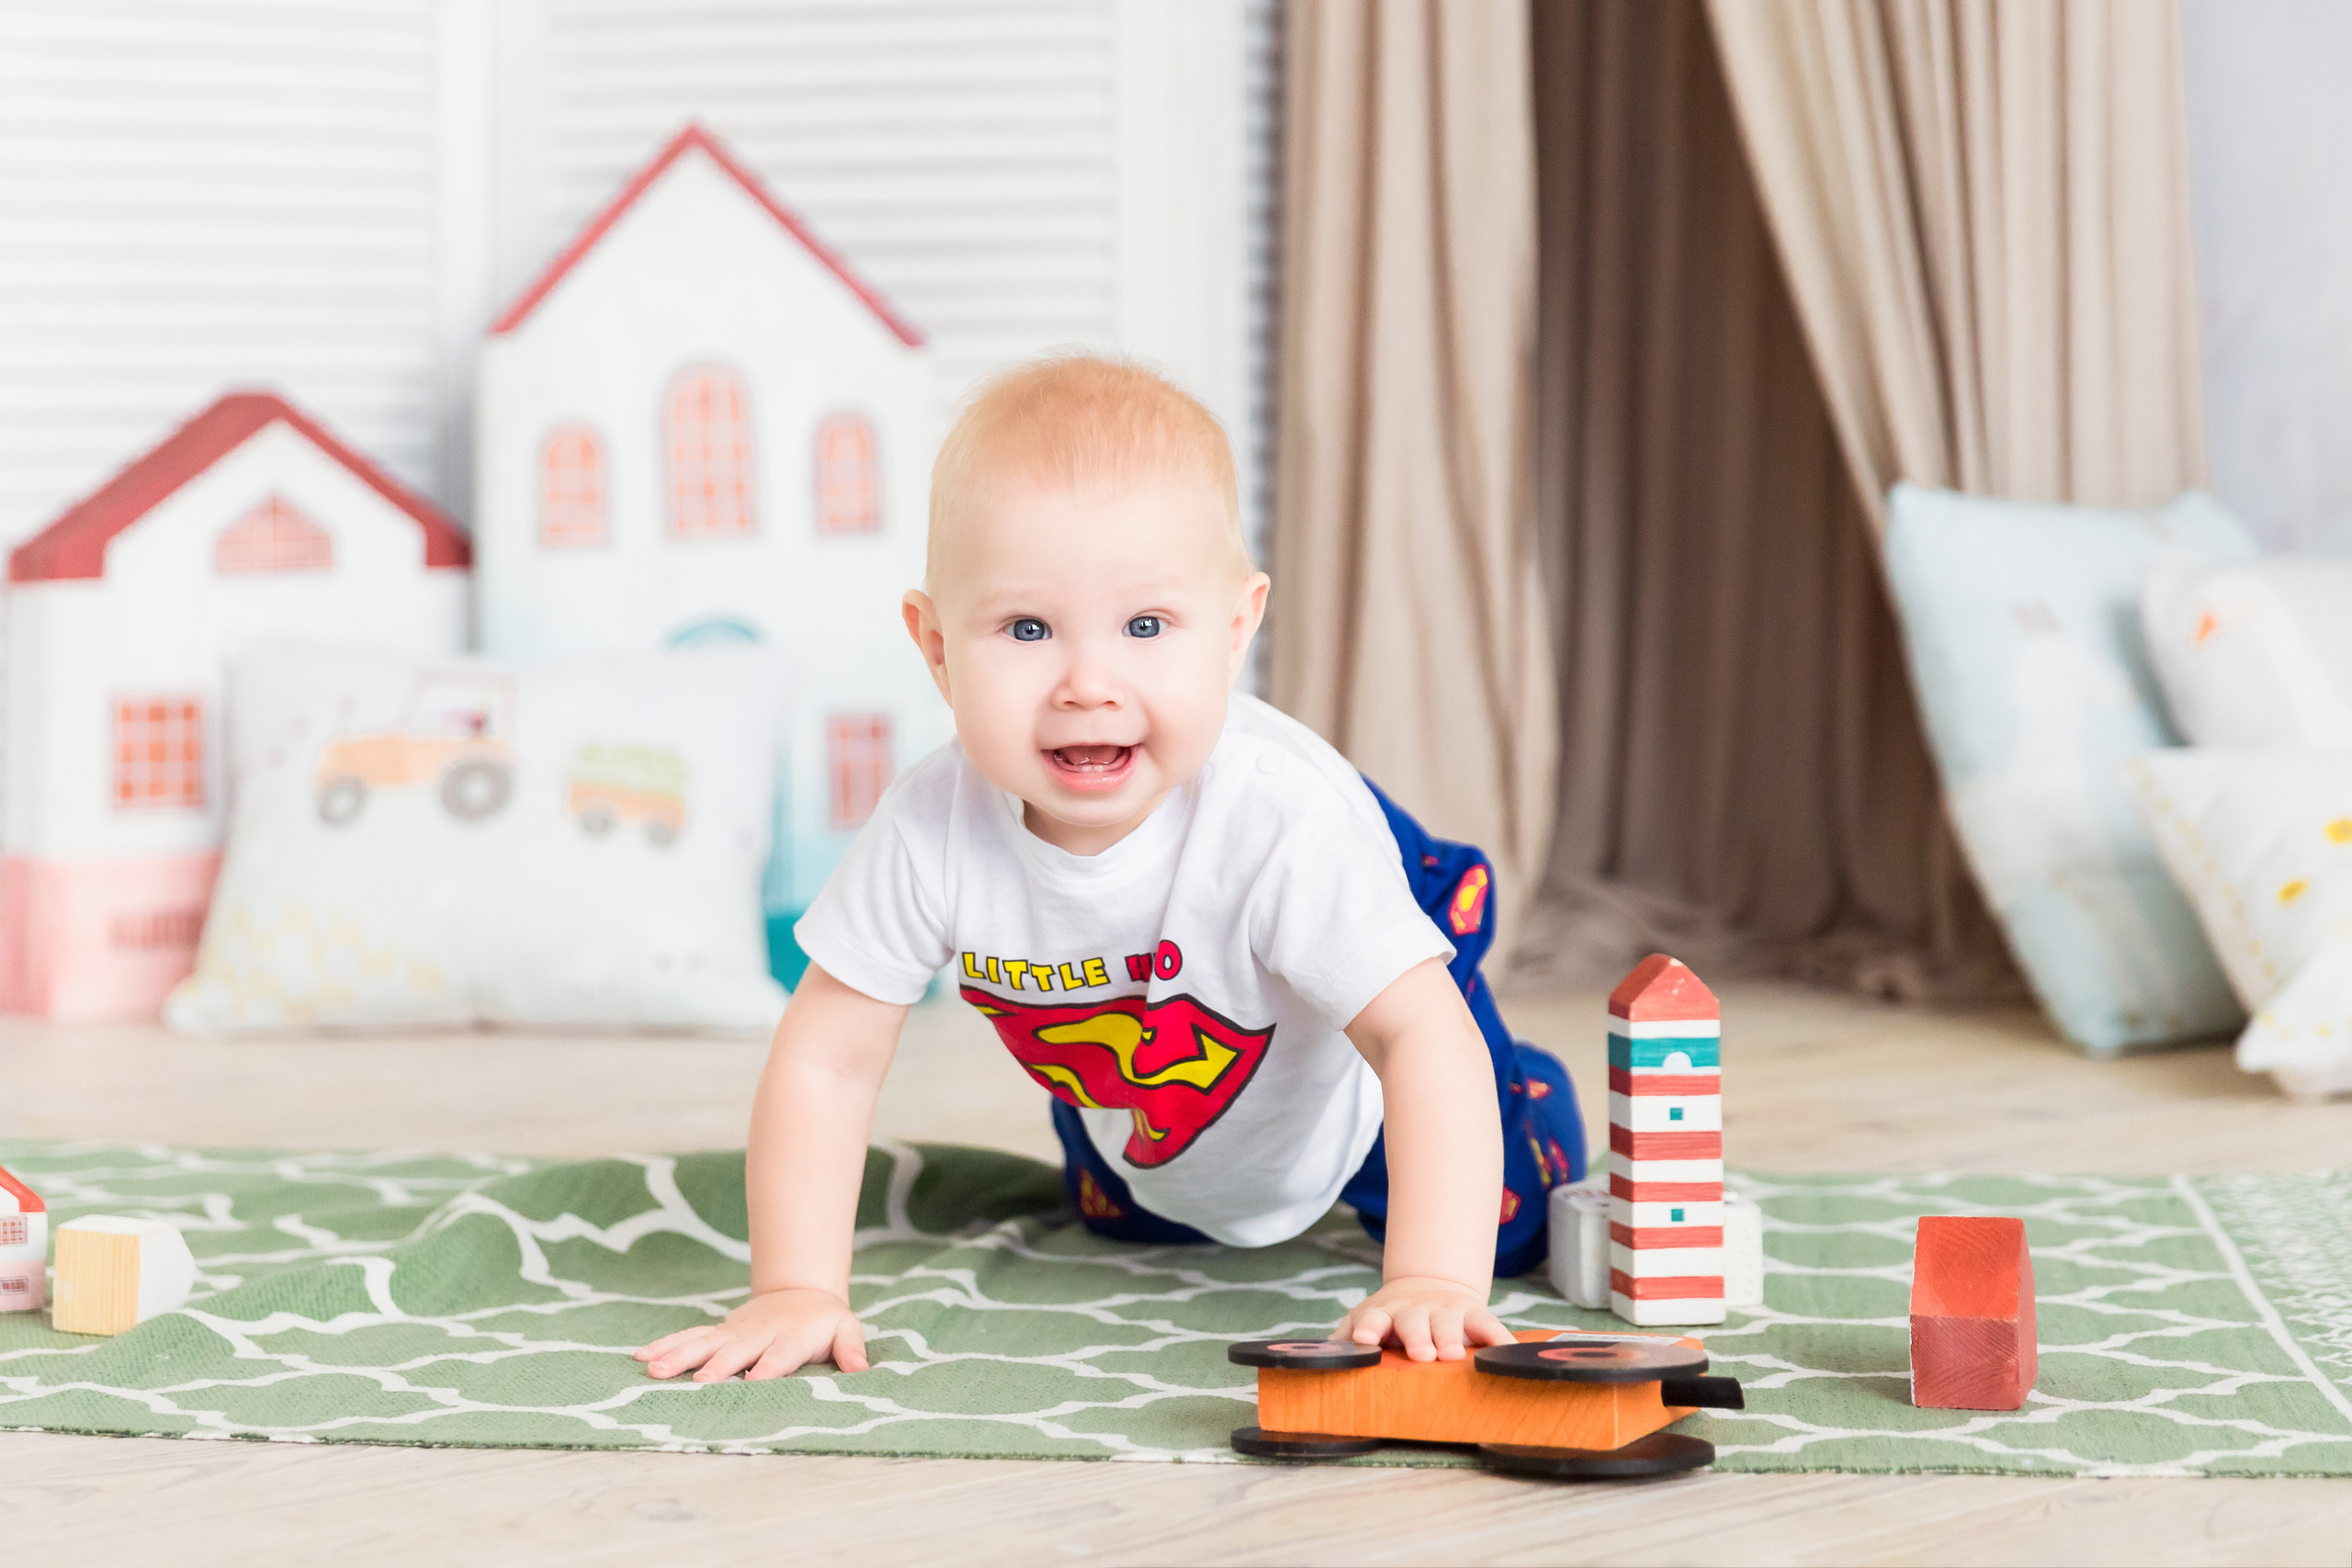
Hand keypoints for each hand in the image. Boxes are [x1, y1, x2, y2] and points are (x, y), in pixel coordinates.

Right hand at [634, 1287, 868, 1381]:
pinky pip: (688, 1337)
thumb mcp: (847, 1328)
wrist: (799, 1291)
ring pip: (703, 1343)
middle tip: (697, 1382)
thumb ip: (851, 1348)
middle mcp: (758, 1333)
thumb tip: (861, 1369)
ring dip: (678, 1356)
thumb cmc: (825, 1321)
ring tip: (653, 1370)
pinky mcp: (717, 1332)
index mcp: (791, 1336)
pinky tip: (640, 1356)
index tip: (751, 1382)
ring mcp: (733, 1332)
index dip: (767, 1368)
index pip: (779, 1355)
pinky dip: (664, 1345)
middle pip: (735, 1350)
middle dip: (717, 1365)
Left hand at [1335, 1275, 1511, 1362]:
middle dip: (1417, 1338)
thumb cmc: (1389, 1318)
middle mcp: (1414, 1311)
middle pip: (1413, 1323)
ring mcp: (1445, 1311)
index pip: (1372, 1319)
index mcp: (1383, 1314)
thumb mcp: (1364, 1322)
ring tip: (1453, 1355)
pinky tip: (1506, 1349)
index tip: (1363, 1340)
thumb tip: (1315, 1361)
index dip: (1367, 1328)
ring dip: (1451, 1337)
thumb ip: (1341, 1339)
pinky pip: (1489, 1325)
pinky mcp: (1474, 1315)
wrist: (1427, 1286)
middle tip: (1421, 1356)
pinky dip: (1498, 1337)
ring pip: (1449, 1323)